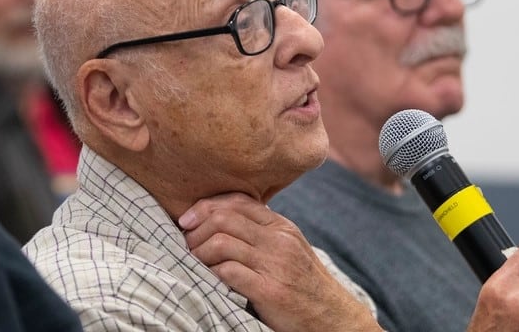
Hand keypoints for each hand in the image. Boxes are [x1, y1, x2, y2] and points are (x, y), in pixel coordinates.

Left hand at [179, 192, 380, 331]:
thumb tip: (220, 220)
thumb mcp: (288, 249)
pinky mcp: (270, 291)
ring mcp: (275, 265)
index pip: (238, 200)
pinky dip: (210, 274)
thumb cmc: (303, 284)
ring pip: (221, 243)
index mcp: (281, 226)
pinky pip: (228, 272)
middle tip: (185, 244)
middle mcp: (279, 240)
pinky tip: (207, 279)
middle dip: (196, 230)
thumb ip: (261, 233)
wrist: (333, 317)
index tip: (186, 220)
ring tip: (192, 263)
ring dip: (198, 253)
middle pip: (224, 218)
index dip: (205, 206)